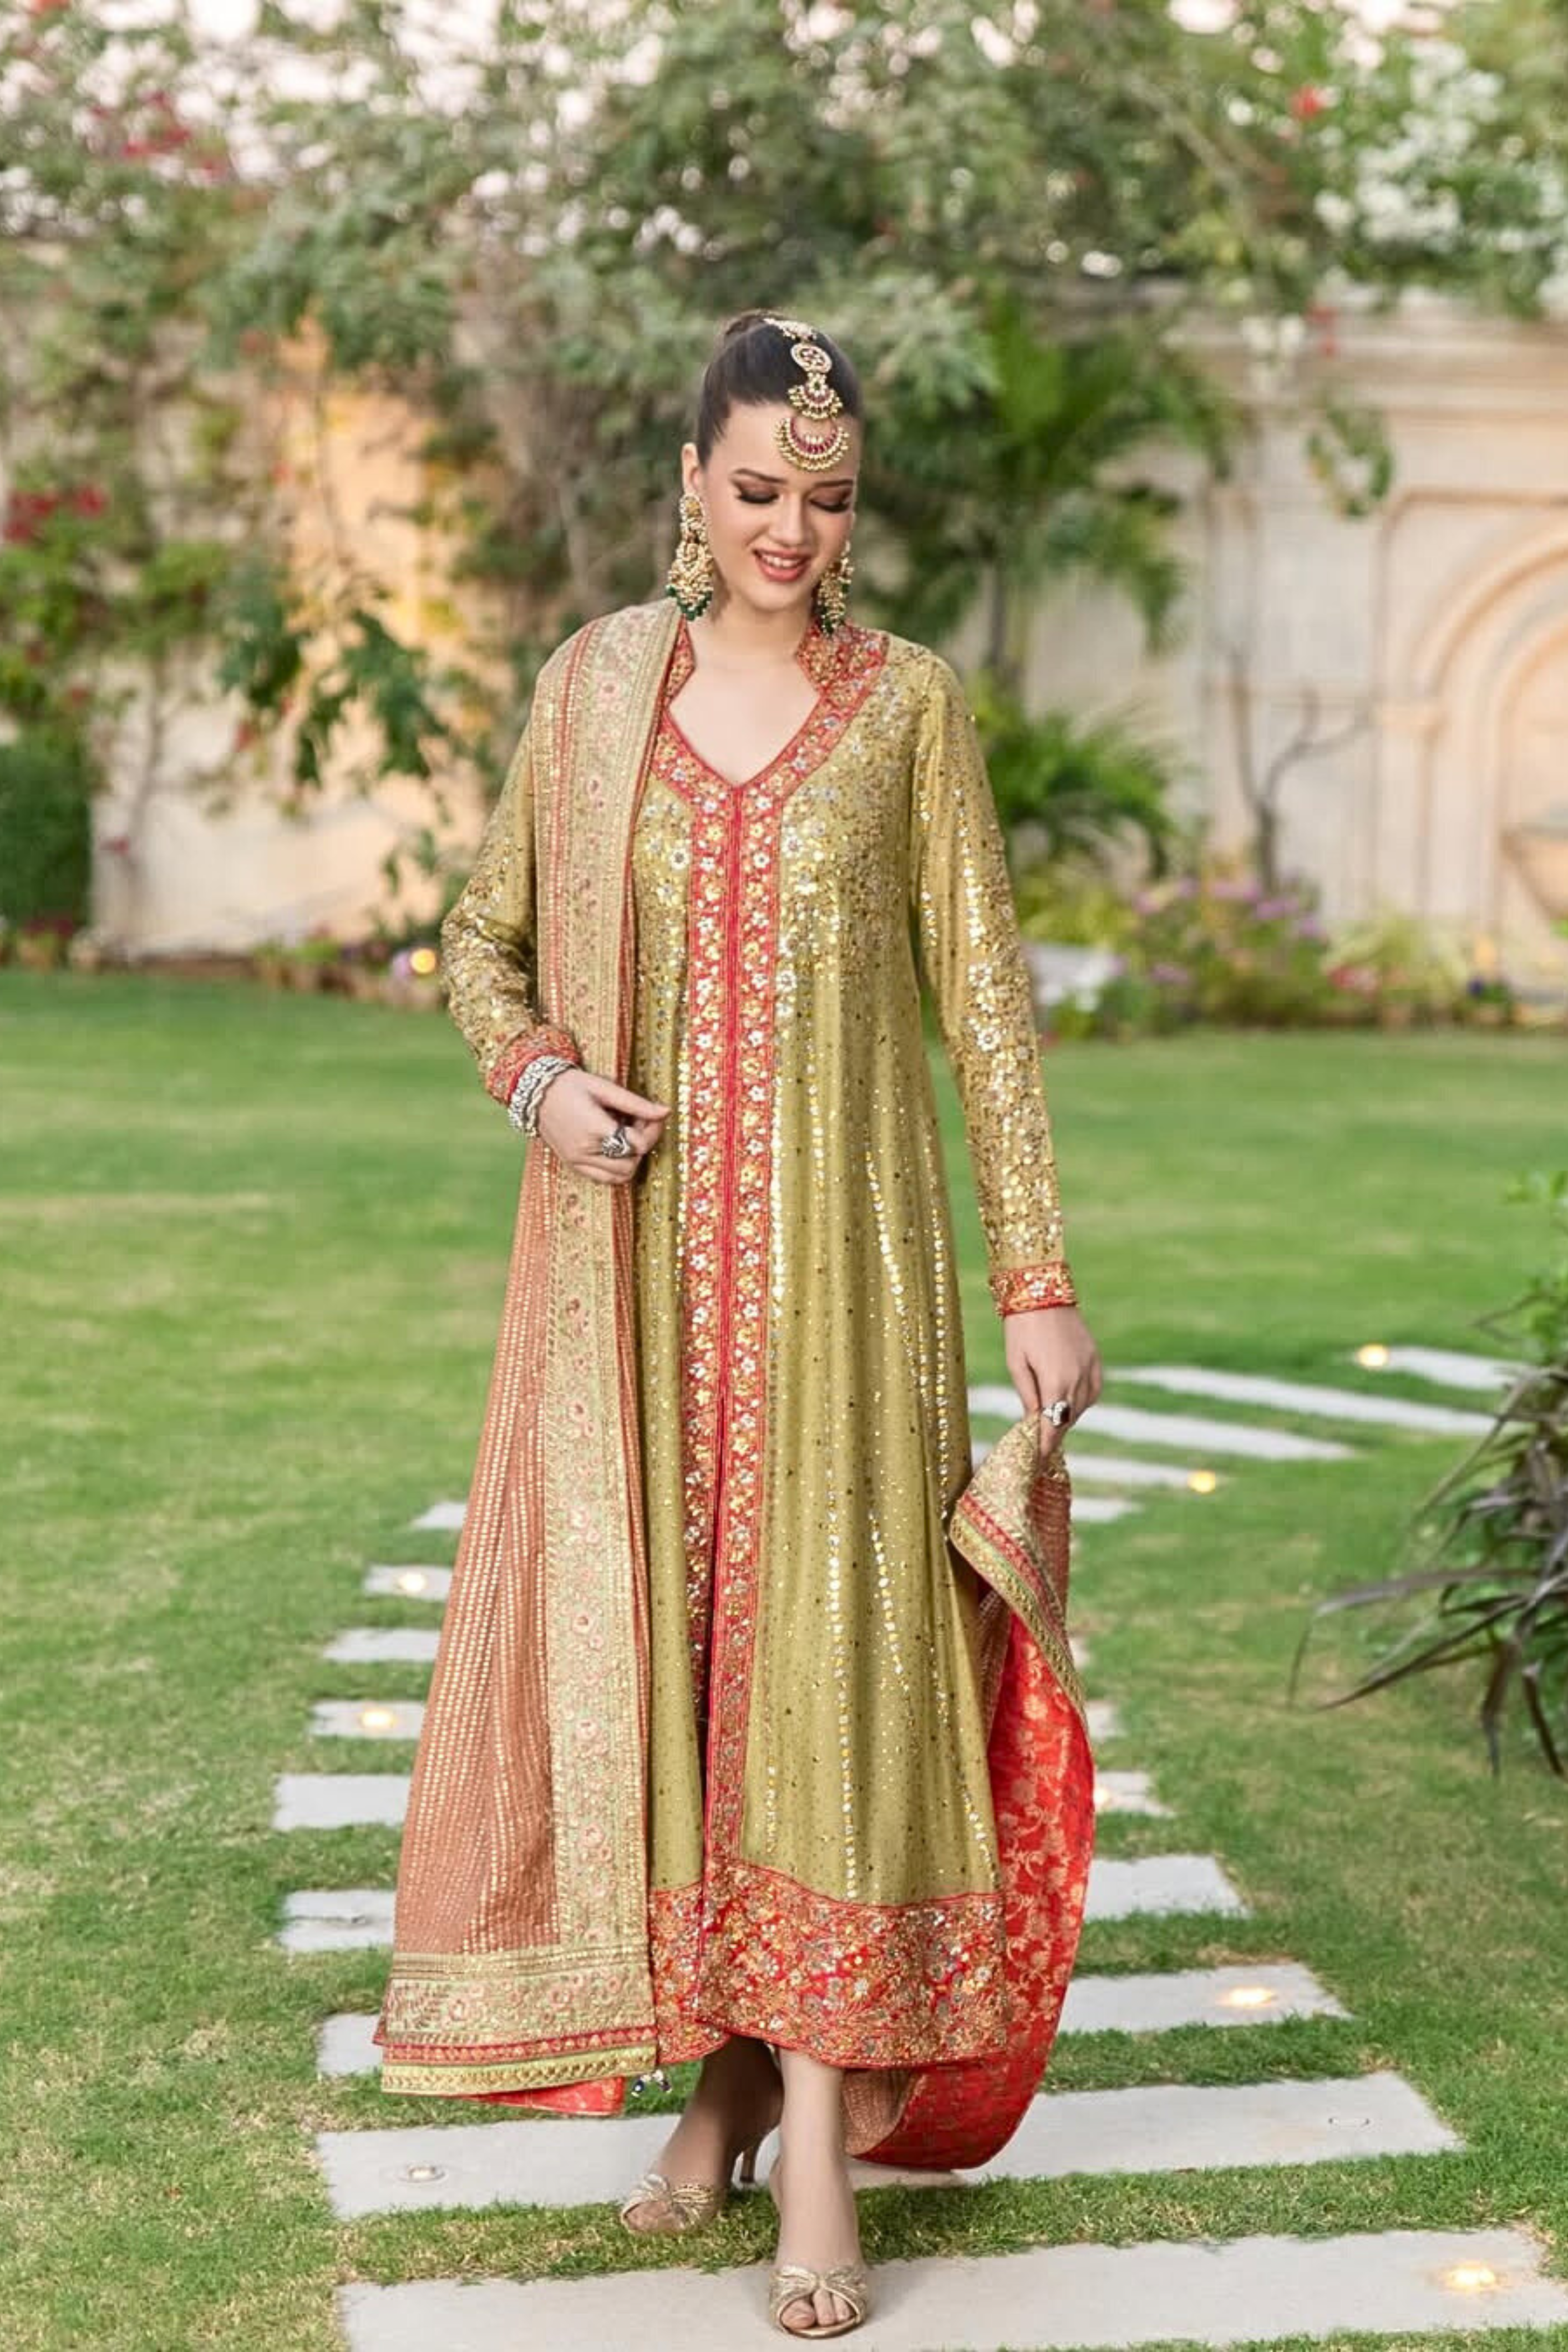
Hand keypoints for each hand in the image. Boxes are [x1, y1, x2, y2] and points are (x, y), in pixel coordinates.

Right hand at [537, 1068, 668, 1182]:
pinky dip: (616, 1168)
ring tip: (626, 1136)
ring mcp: (578, 1161)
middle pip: (632, 1162)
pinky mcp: (573, 1165)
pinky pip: (603, 1179)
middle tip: (639, 1124)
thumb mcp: (604, 1088)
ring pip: (620, 1176)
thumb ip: (636, 1103)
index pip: (638, 1144)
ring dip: (631, 1159)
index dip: (652, 1131)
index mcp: (595, 1128)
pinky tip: (615, 1147)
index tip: (651, 1116)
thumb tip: (666, 1111)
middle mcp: (586, 1150)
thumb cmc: (571, 1085)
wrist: (536, 1093)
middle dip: (643, 1145)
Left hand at [1003, 1303, 1102, 1455]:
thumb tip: (1033, 1421)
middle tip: (1041, 1447)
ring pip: (1081, 1407)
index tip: (1039, 1462)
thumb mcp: (1016, 1364)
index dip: (1046, 1446)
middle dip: (1054, 1433)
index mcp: (1055, 1382)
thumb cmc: (1021, 1328)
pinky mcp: (1095, 1359)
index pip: (1053, 1426)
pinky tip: (1070, 1402)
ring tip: (1052, 1423)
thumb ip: (1027, 1395)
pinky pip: (1093, 1390)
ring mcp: (1090, 1368)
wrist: (1042, 1292)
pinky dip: (1082, 1401)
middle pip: (1067, 1419)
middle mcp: (1078, 1378)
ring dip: (1067, 1417)